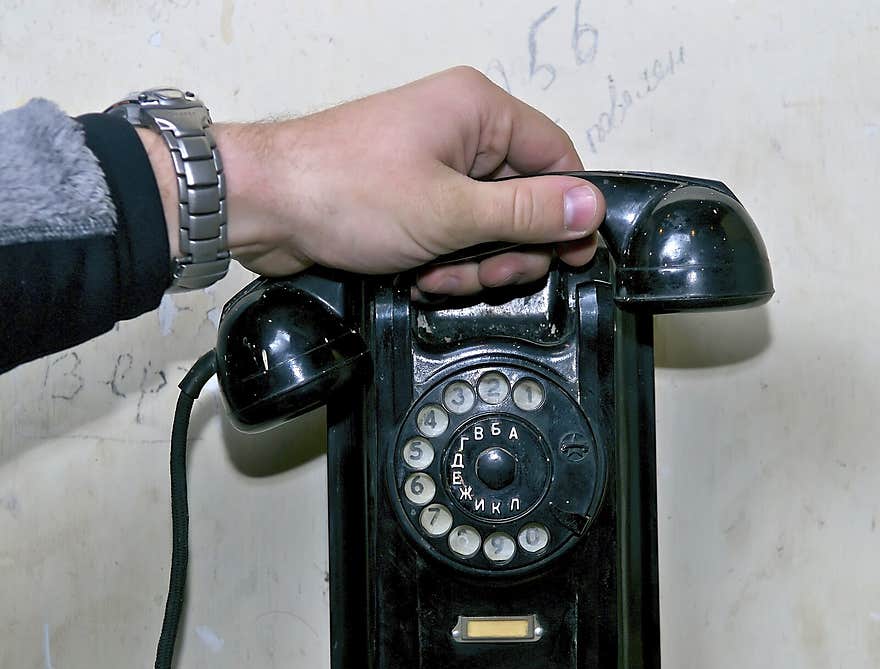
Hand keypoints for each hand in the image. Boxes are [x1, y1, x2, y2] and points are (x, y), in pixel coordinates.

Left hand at [149, 67, 605, 295]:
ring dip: (471, 264)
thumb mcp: (451, 212)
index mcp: (478, 112)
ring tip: (437, 274)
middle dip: (507, 250)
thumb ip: (525, 214)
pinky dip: (445, 264)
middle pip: (523, 202)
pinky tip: (420, 274)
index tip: (569, 255)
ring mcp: (434, 170)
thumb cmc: (341, 191)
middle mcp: (460, 134)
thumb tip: (586, 207)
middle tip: (485, 273)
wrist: (265, 209)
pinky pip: (454, 238)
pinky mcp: (413, 201)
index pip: (556, 159)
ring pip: (488, 229)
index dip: (566, 213)